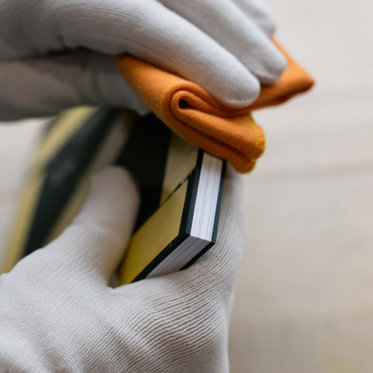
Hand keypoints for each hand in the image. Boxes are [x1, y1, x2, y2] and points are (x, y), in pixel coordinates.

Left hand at [0, 0, 285, 119]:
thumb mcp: (31, 86)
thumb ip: (102, 83)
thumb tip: (175, 96)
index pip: (142, 22)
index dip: (201, 59)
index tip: (245, 93)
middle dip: (231, 33)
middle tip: (273, 73)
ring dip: (232, 7)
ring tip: (269, 40)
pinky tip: (238, 7)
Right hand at [0, 166, 243, 371]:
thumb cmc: (21, 355)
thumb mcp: (62, 276)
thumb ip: (101, 224)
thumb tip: (120, 182)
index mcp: (188, 325)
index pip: (223, 237)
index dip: (217, 193)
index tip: (214, 165)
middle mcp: (201, 358)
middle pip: (206, 267)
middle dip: (187, 224)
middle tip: (176, 184)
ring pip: (188, 295)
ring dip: (169, 256)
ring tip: (154, 214)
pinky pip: (171, 322)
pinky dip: (157, 288)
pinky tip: (138, 263)